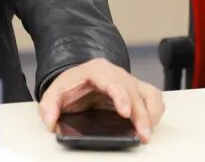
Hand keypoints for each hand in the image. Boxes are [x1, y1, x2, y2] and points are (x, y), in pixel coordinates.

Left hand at [38, 58, 163, 142]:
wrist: (78, 82)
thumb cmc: (70, 87)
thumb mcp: (54, 93)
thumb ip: (48, 106)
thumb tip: (50, 120)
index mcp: (97, 70)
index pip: (112, 82)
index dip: (121, 97)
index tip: (125, 113)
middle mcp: (116, 73)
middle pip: (133, 92)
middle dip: (140, 114)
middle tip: (141, 133)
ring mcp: (129, 81)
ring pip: (148, 94)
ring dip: (150, 114)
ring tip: (146, 132)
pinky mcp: (137, 90)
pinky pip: (153, 98)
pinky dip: (155, 111)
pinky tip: (150, 124)